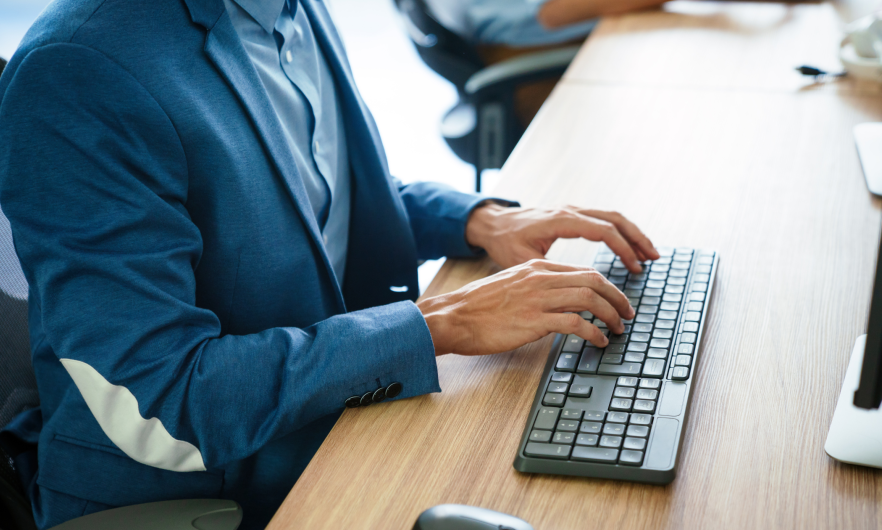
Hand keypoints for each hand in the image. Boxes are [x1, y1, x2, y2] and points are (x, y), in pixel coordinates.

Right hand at [417, 259, 634, 355]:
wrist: (453, 316)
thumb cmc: (476, 307)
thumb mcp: (509, 286)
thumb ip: (534, 288)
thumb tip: (556, 302)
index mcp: (535, 267)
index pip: (582, 271)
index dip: (605, 286)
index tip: (614, 300)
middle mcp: (540, 278)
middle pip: (593, 280)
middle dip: (617, 297)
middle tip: (628, 313)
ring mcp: (537, 298)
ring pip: (589, 298)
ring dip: (611, 314)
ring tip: (619, 328)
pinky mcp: (534, 320)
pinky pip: (575, 323)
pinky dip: (593, 332)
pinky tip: (598, 341)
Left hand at [465, 204, 658, 272]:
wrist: (492, 223)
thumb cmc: (504, 242)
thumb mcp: (523, 260)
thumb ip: (549, 271)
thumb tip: (572, 290)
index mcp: (561, 220)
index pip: (604, 231)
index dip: (623, 249)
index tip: (635, 267)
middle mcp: (570, 211)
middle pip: (615, 219)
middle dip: (637, 238)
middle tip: (654, 258)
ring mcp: (572, 210)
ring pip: (612, 217)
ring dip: (632, 234)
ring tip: (648, 253)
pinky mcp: (572, 215)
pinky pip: (603, 219)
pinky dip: (620, 232)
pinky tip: (627, 247)